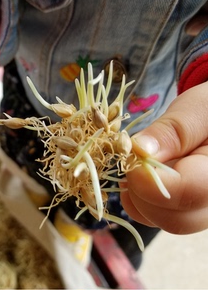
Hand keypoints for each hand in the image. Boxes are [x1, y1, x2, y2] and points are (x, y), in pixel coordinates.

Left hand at [121, 82, 207, 233]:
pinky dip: (142, 201)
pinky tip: (141, 178)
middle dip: (141, 192)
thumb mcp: (195, 110)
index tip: (131, 157)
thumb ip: (171, 131)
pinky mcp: (190, 209)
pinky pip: (161, 217)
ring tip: (140, 167)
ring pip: (164, 222)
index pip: (186, 194)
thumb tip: (139, 151)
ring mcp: (203, 210)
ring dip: (139, 197)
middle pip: (174, 220)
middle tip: (134, 161)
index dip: (148, 180)